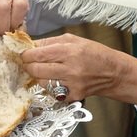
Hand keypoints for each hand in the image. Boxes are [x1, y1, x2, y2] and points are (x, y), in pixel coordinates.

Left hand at [21, 34, 136, 106]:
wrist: (114, 73)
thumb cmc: (94, 53)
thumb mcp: (74, 40)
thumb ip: (51, 42)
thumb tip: (30, 45)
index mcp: (69, 51)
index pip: (37, 54)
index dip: (26, 54)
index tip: (23, 54)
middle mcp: (70, 69)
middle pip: (36, 70)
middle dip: (28, 66)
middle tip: (28, 63)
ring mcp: (71, 84)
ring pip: (41, 82)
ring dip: (38, 77)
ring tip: (44, 70)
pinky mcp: (72, 96)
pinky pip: (52, 92)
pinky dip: (50, 86)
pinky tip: (56, 79)